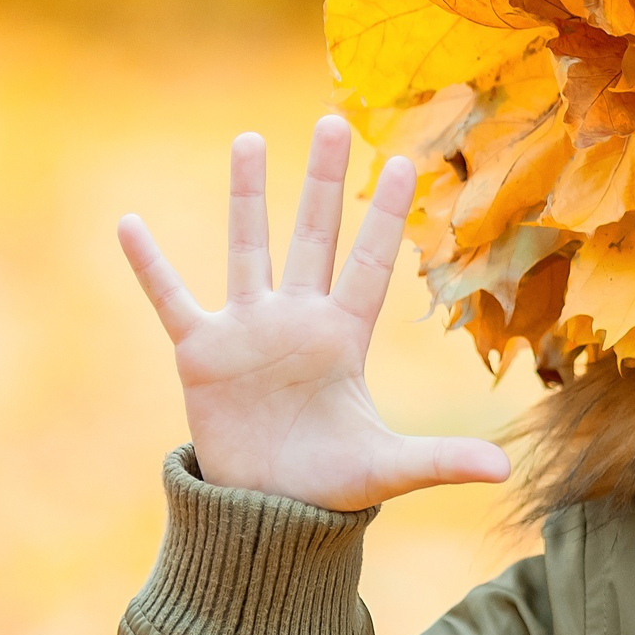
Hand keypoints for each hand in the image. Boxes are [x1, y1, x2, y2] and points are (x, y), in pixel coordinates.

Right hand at [117, 117, 509, 510]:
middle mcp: (297, 321)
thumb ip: (442, 460)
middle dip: (323, 181)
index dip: (386, 216)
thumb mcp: (388, 469)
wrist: (266, 513)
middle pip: (313, 236)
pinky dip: (150, 265)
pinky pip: (172, 298)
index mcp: (344, 339)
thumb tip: (506, 470)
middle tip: (334, 121)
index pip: (372, 263)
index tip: (404, 163)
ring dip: (246, 197)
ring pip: (247, 248)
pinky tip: (129, 224)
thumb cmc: (330, 486)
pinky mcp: (201, 353)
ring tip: (248, 140)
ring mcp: (248, 331)